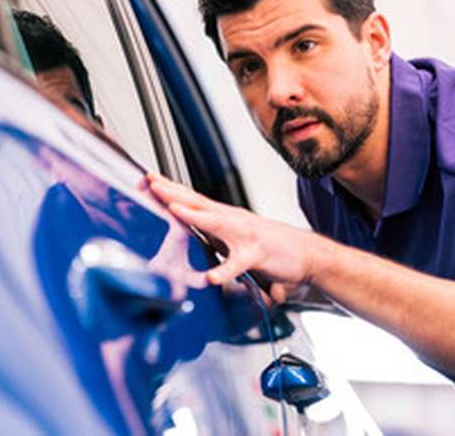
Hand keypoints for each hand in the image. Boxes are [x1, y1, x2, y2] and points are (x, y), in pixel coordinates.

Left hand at [147, 173, 320, 288]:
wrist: (306, 254)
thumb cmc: (268, 245)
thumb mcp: (233, 237)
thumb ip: (211, 233)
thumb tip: (187, 230)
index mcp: (224, 216)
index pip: (192, 198)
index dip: (170, 188)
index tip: (148, 178)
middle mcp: (232, 219)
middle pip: (197, 202)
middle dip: (173, 192)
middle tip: (151, 182)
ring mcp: (245, 235)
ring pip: (215, 222)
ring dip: (193, 215)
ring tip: (173, 209)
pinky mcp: (257, 255)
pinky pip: (238, 263)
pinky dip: (224, 270)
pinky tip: (212, 276)